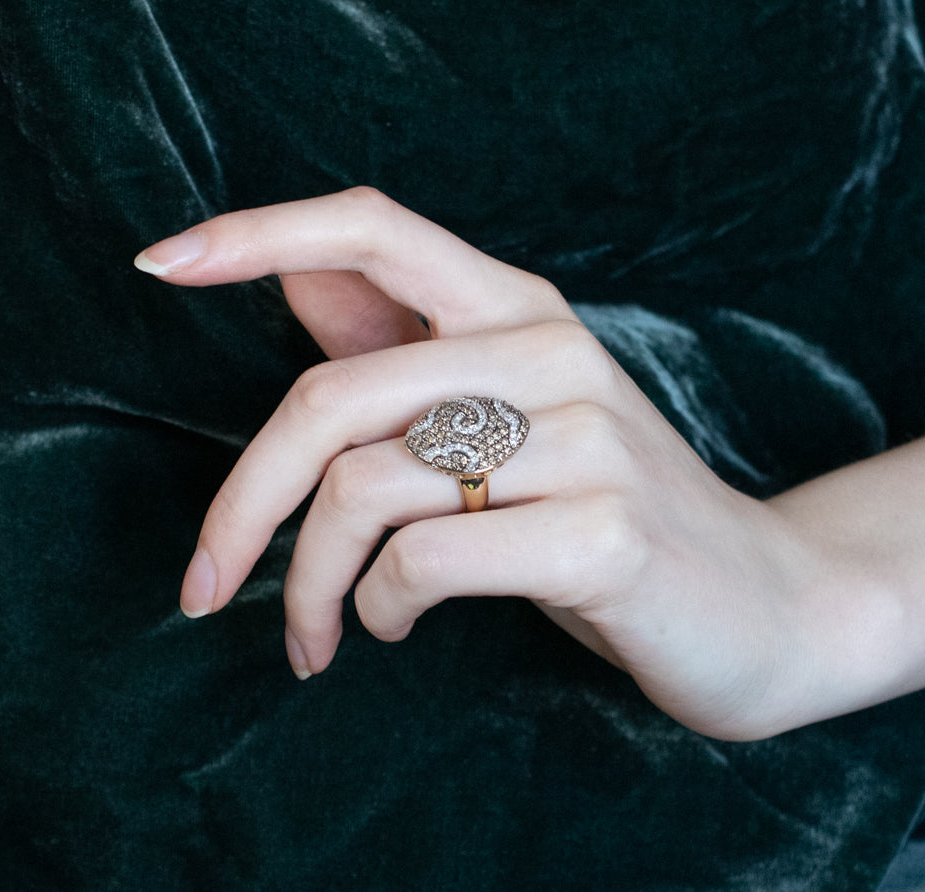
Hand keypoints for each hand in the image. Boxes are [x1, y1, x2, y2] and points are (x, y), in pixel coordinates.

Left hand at [135, 188, 829, 740]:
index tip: (158, 262)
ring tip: (317, 631)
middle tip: (199, 585)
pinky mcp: (601, 533)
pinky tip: (392, 626)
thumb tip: (293, 273)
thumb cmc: (602, 514)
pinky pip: (424, 561)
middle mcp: (549, 351)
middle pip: (327, 402)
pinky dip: (377, 608)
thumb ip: (405, 346)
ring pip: (363, 491)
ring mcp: (584, 439)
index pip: (376, 225)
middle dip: (239, 506)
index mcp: (519, 309)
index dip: (258, 232)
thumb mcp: (508, 418)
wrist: (766, 607)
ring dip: (309, 584)